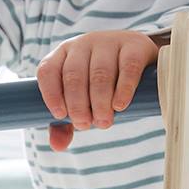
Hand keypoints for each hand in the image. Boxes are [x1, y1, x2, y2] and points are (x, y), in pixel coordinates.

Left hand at [34, 30, 160, 151]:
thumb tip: (58, 146)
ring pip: (100, 73)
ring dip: (100, 102)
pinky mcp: (135, 46)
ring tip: (104, 122)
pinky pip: (127, 68)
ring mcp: (109, 42)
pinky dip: (123, 89)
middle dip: (78, 105)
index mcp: (64, 54)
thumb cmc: (104, 83)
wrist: (141, 57)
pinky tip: (120, 105)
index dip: (51, 94)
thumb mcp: (82, 99)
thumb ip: (66, 123)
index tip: (61, 116)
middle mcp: (83, 44)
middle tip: (87, 125)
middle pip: (74, 75)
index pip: (48, 70)